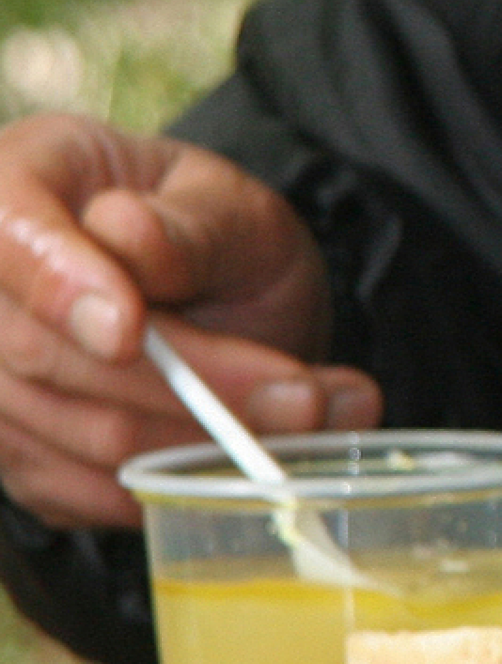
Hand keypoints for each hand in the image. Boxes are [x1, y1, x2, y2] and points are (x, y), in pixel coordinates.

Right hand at [0, 113, 380, 527]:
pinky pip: (71, 487)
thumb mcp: (237, 212)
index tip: (129, 334)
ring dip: (193, 444)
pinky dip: (164, 484)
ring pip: (62, 432)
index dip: (59, 286)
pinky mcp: (12, 447)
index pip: (6, 231)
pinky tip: (238, 462)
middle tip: (304, 398)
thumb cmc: (220, 239)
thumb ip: (189, 228)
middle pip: (40, 352)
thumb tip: (127, 236)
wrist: (224, 300)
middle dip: (183, 389)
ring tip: (308, 421)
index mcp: (25, 176)